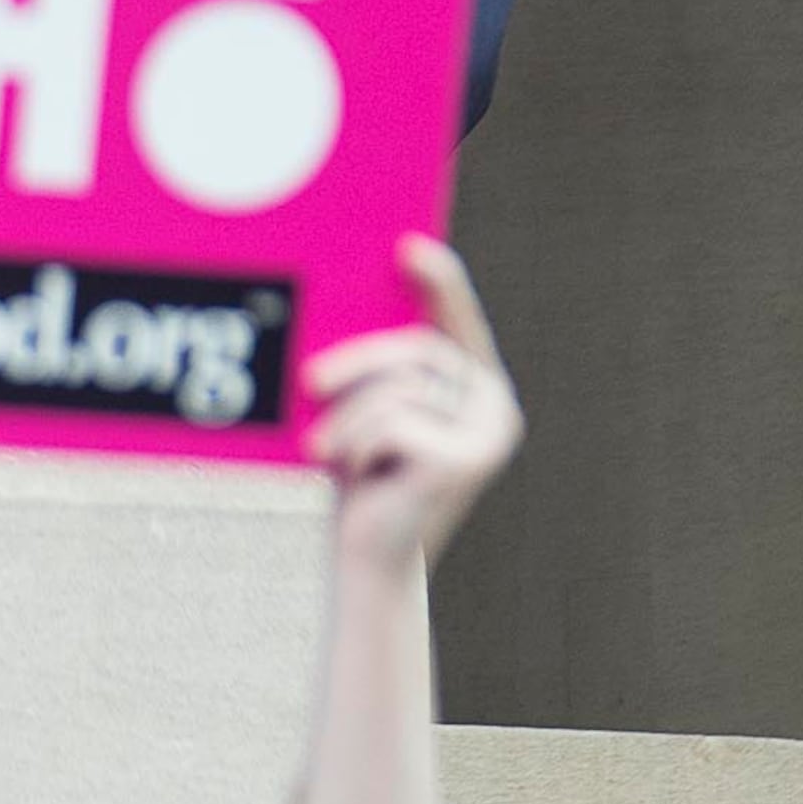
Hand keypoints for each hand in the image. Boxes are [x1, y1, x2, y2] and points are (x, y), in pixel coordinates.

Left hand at [303, 236, 522, 575]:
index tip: (408, 246)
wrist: (366, 557)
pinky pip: (389, 423)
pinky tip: (357, 477)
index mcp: (476, 384)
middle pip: (417, 348)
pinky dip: (355, 446)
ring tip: (330, 452)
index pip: (458, 319)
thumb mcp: (367, 407)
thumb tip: (345, 295)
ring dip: (347, 420)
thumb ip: (378, 366)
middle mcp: (494, 406)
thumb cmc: (360, 474)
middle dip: (354, 363)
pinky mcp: (464, 462)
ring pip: (397, 387)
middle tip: (308, 385)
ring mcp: (487, 435)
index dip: (439, 280)